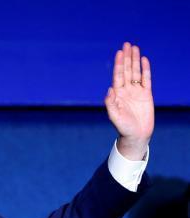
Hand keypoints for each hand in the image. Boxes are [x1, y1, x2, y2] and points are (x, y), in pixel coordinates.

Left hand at [105, 42, 153, 160]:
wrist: (136, 135)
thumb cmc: (123, 127)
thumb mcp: (114, 116)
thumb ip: (111, 103)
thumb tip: (109, 89)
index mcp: (117, 94)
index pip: (118, 75)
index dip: (118, 64)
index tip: (119, 53)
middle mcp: (126, 90)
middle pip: (126, 70)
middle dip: (126, 58)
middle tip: (127, 44)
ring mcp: (136, 91)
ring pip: (136, 72)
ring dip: (135, 60)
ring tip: (135, 48)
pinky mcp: (146, 94)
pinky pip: (146, 79)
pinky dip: (145, 70)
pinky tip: (144, 60)